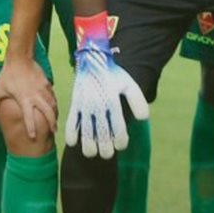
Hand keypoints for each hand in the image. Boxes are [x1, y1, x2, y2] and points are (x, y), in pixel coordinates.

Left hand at [0, 52, 57, 140]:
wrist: (20, 58)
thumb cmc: (7, 75)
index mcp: (24, 100)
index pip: (29, 118)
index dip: (31, 129)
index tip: (33, 137)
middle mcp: (36, 96)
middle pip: (48, 113)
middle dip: (52, 123)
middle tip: (54, 131)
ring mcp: (43, 89)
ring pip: (53, 104)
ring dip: (55, 114)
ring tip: (55, 121)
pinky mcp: (47, 83)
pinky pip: (52, 96)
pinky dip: (54, 103)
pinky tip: (54, 107)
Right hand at [65, 12, 148, 159]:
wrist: (93, 59)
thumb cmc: (113, 75)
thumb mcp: (129, 84)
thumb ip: (138, 101)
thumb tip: (143, 119)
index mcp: (112, 100)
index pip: (118, 128)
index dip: (121, 141)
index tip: (122, 145)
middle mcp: (98, 104)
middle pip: (101, 135)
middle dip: (105, 149)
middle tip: (108, 153)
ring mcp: (84, 105)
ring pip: (85, 132)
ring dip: (89, 147)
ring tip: (93, 152)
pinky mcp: (74, 103)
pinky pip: (70, 122)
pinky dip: (71, 134)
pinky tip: (74, 143)